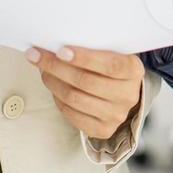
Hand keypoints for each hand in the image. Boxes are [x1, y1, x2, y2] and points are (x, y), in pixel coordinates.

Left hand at [25, 46, 143, 139]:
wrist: (120, 91)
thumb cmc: (109, 65)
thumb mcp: (110, 51)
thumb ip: (92, 46)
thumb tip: (56, 42)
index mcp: (134, 70)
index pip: (109, 65)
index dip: (84, 58)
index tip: (60, 50)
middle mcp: (129, 95)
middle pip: (86, 82)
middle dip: (57, 67)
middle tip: (37, 56)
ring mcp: (116, 115)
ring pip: (75, 98)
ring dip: (53, 82)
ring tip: (43, 70)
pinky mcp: (103, 129)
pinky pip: (72, 114)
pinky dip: (58, 99)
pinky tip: (53, 87)